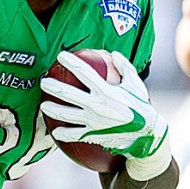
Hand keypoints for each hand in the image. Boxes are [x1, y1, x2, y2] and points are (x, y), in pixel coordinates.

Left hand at [40, 51, 168, 164]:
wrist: (146, 134)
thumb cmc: (141, 106)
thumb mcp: (136, 84)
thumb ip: (124, 67)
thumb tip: (113, 54)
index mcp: (106, 90)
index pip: (83, 72)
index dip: (70, 62)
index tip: (60, 56)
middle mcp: (96, 104)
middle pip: (67, 93)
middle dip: (52, 86)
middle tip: (43, 82)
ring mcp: (93, 121)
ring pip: (66, 114)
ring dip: (51, 109)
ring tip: (43, 106)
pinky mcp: (93, 134)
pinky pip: (74, 134)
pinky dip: (63, 134)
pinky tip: (55, 132)